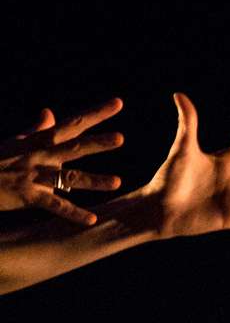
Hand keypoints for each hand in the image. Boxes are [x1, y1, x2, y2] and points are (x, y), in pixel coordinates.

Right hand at [0, 99, 125, 223]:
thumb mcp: (16, 142)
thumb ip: (36, 129)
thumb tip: (49, 112)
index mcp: (40, 141)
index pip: (72, 124)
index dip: (96, 114)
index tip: (118, 103)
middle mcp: (40, 155)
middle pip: (73, 147)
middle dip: (96, 143)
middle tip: (120, 138)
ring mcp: (34, 175)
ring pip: (68, 178)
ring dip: (93, 180)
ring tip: (117, 182)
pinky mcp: (28, 196)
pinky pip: (55, 205)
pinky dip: (74, 213)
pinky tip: (93, 220)